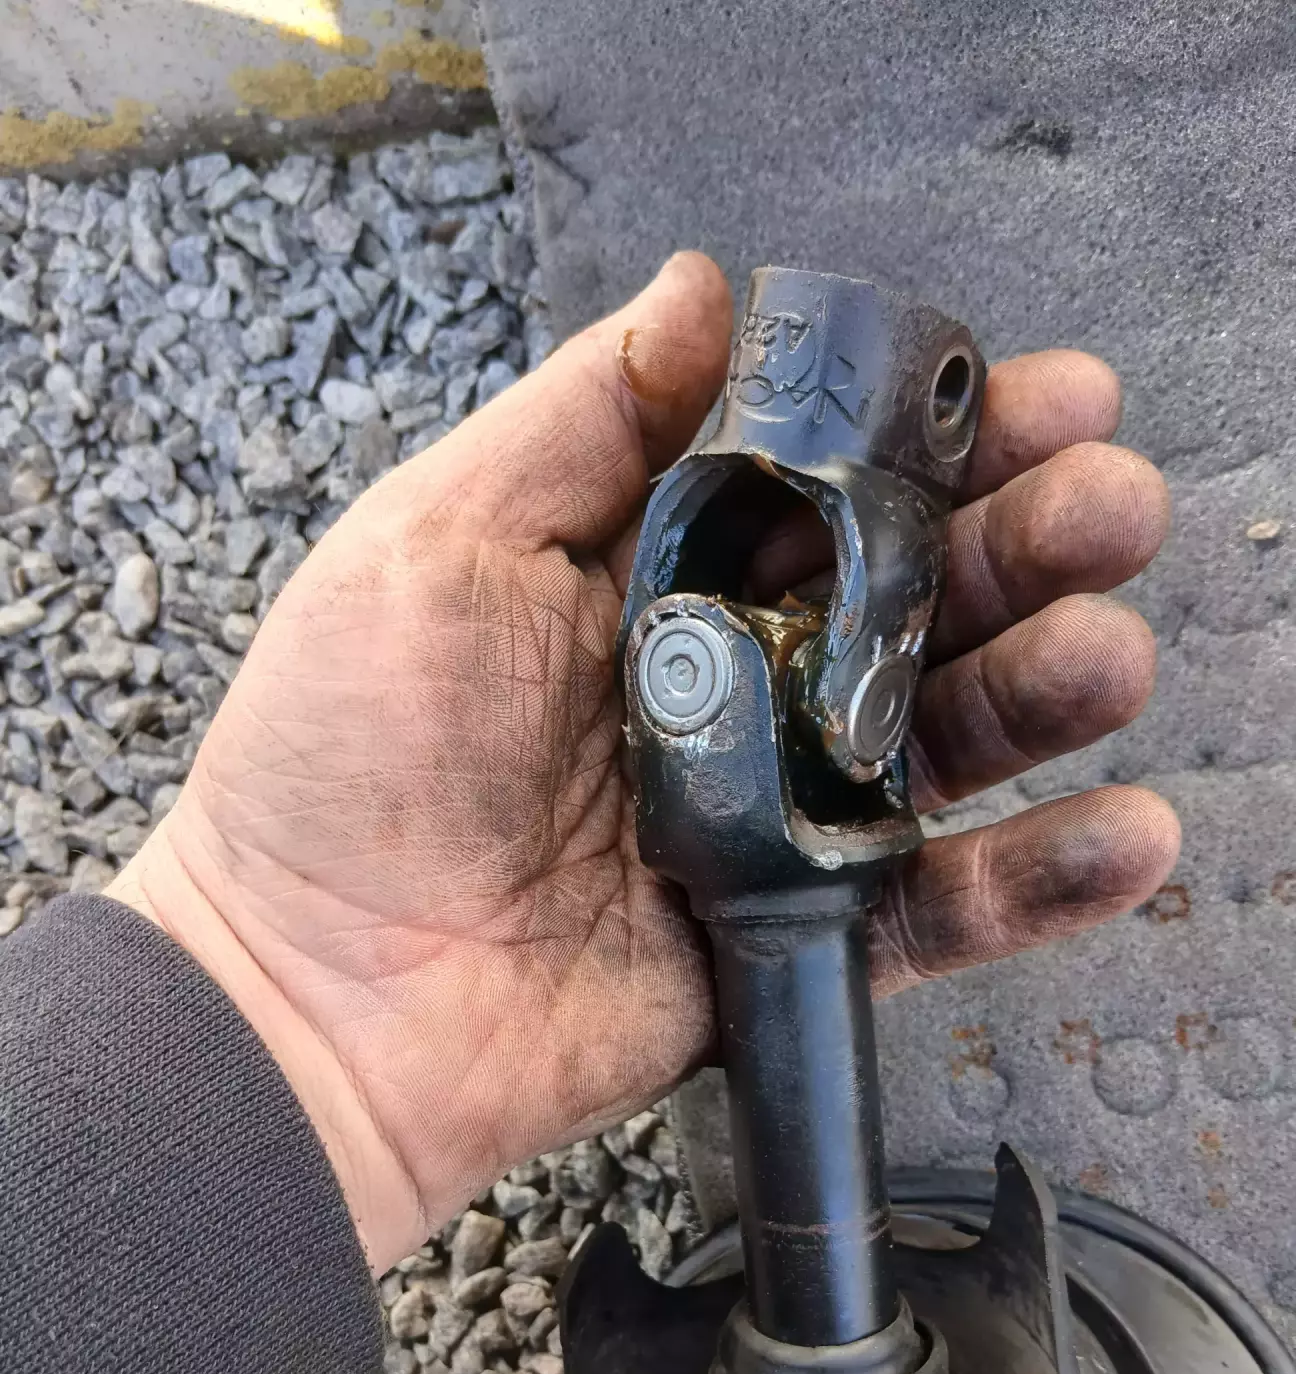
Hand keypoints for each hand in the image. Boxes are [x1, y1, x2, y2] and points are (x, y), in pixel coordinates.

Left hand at [110, 254, 1177, 1271]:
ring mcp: (773, 816)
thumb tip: (706, 288)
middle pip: (914, 603)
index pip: (830, 488)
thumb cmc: (343, 754)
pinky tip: (1124, 830)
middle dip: (1024, 545)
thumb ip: (584, 420)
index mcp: (656, 577)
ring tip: (1111, 650)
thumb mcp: (438, 543)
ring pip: (945, 742)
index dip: (937, 439)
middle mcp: (733, 684)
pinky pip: (934, 909)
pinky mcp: (794, 940)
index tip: (1035, 397)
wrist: (313, 997)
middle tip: (1108, 507)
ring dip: (1048, 689)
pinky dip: (1034, 880)